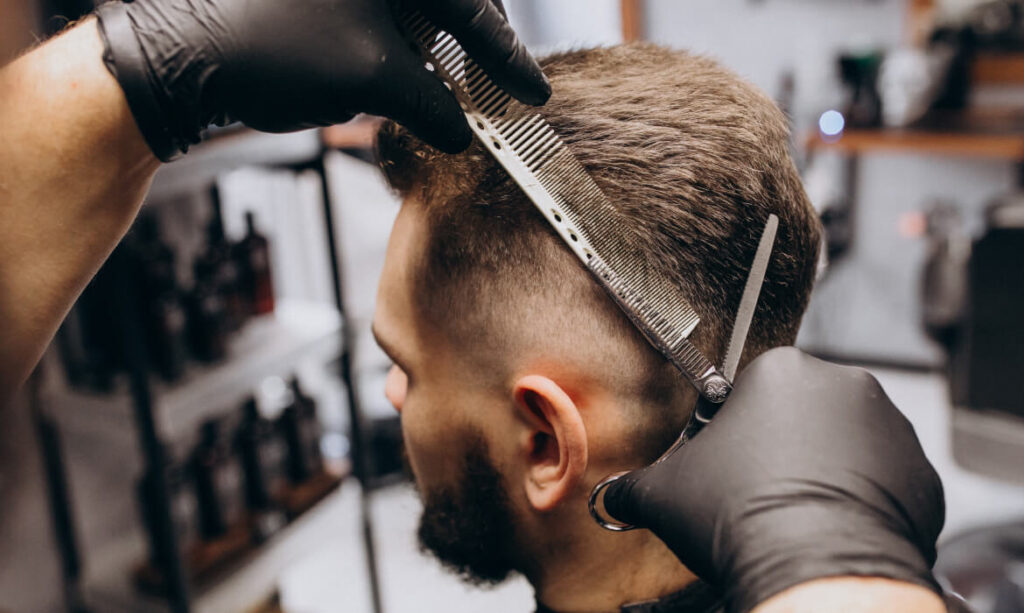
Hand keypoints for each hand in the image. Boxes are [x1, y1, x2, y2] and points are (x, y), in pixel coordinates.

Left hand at [95, 0, 548, 160]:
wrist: (185, 58)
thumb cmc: (276, 52)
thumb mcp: (373, 79)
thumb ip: (433, 104)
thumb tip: (463, 132)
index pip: (470, 7)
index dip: (506, 57)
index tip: (532, 92)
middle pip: (450, 1)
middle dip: (477, 46)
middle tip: (498, 89)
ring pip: (419, 12)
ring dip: (442, 52)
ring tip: (460, 93)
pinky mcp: (329, 2)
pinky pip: (387, 19)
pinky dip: (407, 50)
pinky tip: (415, 82)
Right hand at [603, 347, 945, 612]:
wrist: (813, 570)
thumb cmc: (743, 517)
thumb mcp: (665, 494)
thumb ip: (634, 485)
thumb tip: (614, 496)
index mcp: (780, 371)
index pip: (750, 390)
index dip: (734, 430)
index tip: (728, 462)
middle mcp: (843, 385)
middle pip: (802, 410)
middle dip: (783, 445)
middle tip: (758, 489)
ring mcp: (890, 428)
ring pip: (847, 443)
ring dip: (825, 469)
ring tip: (796, 511)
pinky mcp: (920, 473)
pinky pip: (886, 480)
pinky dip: (864, 499)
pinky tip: (832, 525)